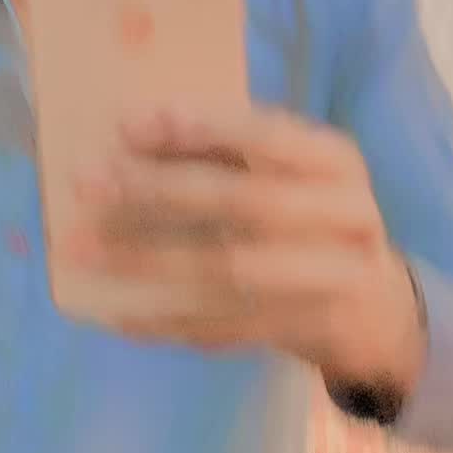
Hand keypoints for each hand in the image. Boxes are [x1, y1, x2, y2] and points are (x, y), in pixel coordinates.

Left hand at [70, 107, 426, 390]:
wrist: (371, 303)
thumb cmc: (305, 213)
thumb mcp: (285, 171)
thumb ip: (224, 151)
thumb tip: (130, 133)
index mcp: (338, 162)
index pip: (271, 137)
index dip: (203, 128)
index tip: (131, 123)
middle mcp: (346, 217)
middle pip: (246, 204)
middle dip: (160, 191)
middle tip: (88, 181)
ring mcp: (329, 280)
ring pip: (229, 270)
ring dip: (147, 260)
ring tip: (81, 249)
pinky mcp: (301, 329)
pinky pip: (223, 326)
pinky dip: (164, 319)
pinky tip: (114, 311)